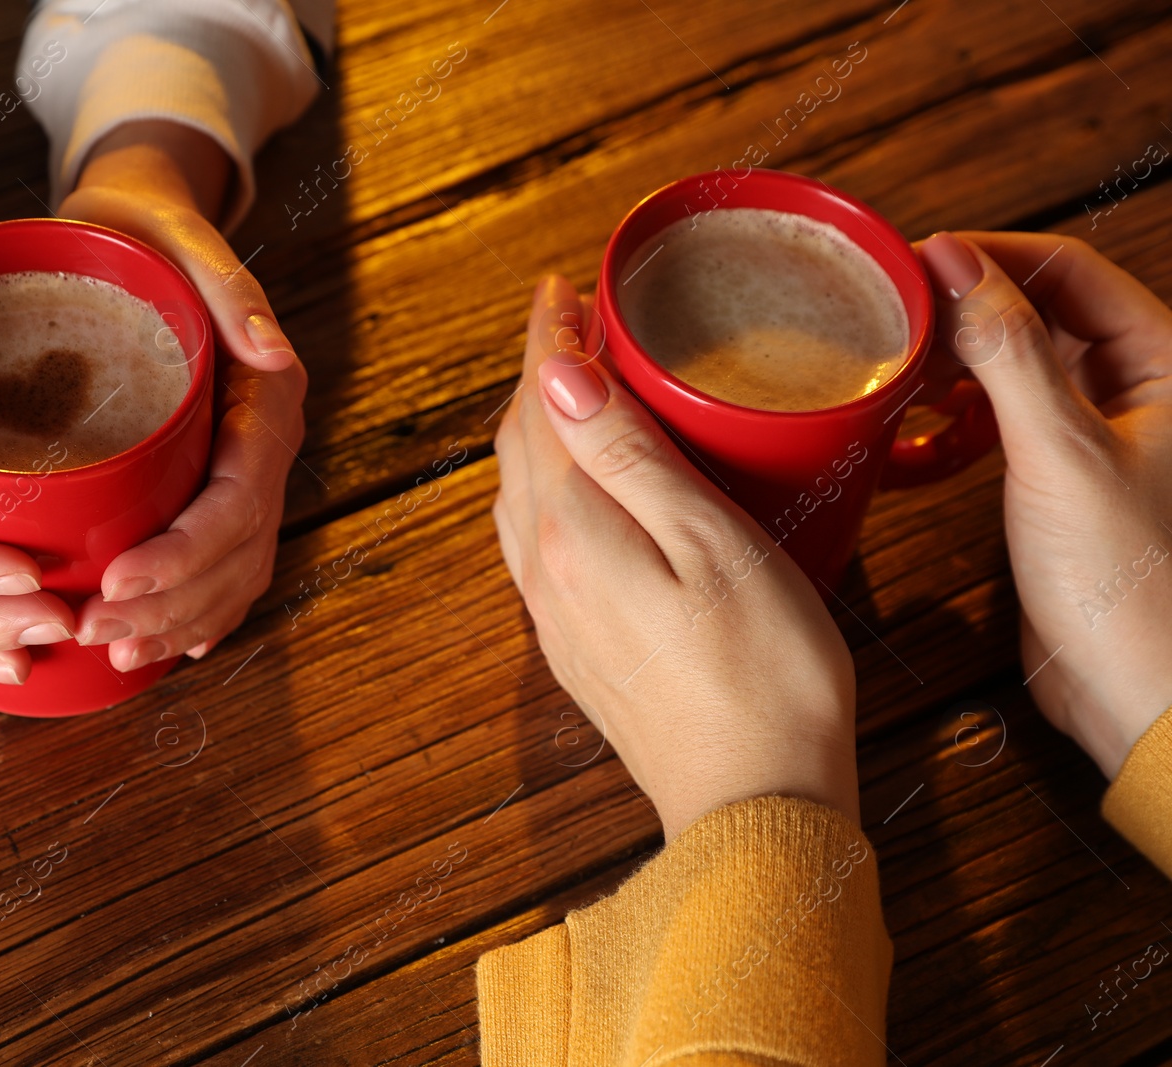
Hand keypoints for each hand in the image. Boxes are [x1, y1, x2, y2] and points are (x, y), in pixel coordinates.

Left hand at [57, 121, 305, 671]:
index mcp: (266, 399)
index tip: (118, 579)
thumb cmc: (147, 232)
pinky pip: (222, 565)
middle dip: (171, 604)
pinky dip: (197, 610)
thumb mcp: (180, 238)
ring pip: (232, 571)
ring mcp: (244, 471)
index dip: (184, 552)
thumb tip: (270, 351)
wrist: (142, 226)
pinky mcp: (213, 483)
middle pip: (235, 551)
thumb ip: (230, 291)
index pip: (237, 498)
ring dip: (181, 620)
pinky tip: (164, 644)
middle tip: (98, 632)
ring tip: (117, 651)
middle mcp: (264, 445)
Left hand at [493, 276, 859, 837]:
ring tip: (576, 388)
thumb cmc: (764, 675)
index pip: (540, 406)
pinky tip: (582, 488)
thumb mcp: (711, 544)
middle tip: (574, 322)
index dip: (546, 338)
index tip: (561, 287)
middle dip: (539, 375)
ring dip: (537, 431)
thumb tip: (559, 373)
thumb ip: (629, 457)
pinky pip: (536, 543)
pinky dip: (548, 488)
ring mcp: (554, 616)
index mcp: (572, 533)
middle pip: (519, 447)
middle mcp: (543, 572)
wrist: (756, 804)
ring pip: (520, 496)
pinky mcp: (577, 649)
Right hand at [918, 232, 1171, 776]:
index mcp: (1167, 363)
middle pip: (1040, 311)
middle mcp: (1140, 388)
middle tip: (894, 318)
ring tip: (902, 373)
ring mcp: (1102, 433)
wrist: (1133, 689)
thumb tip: (956, 266)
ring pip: (1018, 365)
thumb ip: (1008, 351)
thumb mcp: (1058, 452)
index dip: (989, 256)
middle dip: (966, 310)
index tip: (915, 262)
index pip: (1068, 270)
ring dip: (959, 365)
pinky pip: (1006, 419)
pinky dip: (962, 418)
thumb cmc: (1127, 582)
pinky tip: (925, 433)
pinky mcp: (1065, 477)